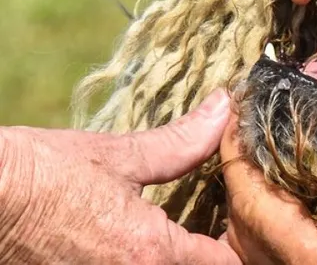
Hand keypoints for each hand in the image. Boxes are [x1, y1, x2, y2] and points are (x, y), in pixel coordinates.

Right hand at [0, 89, 237, 263]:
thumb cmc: (40, 175)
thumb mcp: (116, 155)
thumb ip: (181, 143)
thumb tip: (223, 111)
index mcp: (149, 252)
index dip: (232, 245)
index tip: (229, 224)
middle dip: (200, 254)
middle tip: (200, 228)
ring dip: (167, 258)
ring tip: (166, 233)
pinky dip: (132, 262)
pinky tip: (121, 242)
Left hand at [220, 130, 316, 264]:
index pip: (254, 205)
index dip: (238, 156)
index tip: (237, 114)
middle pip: (247, 233)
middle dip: (244, 178)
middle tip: (256, 133)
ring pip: (264, 251)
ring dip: (262, 203)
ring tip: (278, 158)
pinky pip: (295, 257)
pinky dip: (287, 223)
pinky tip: (309, 196)